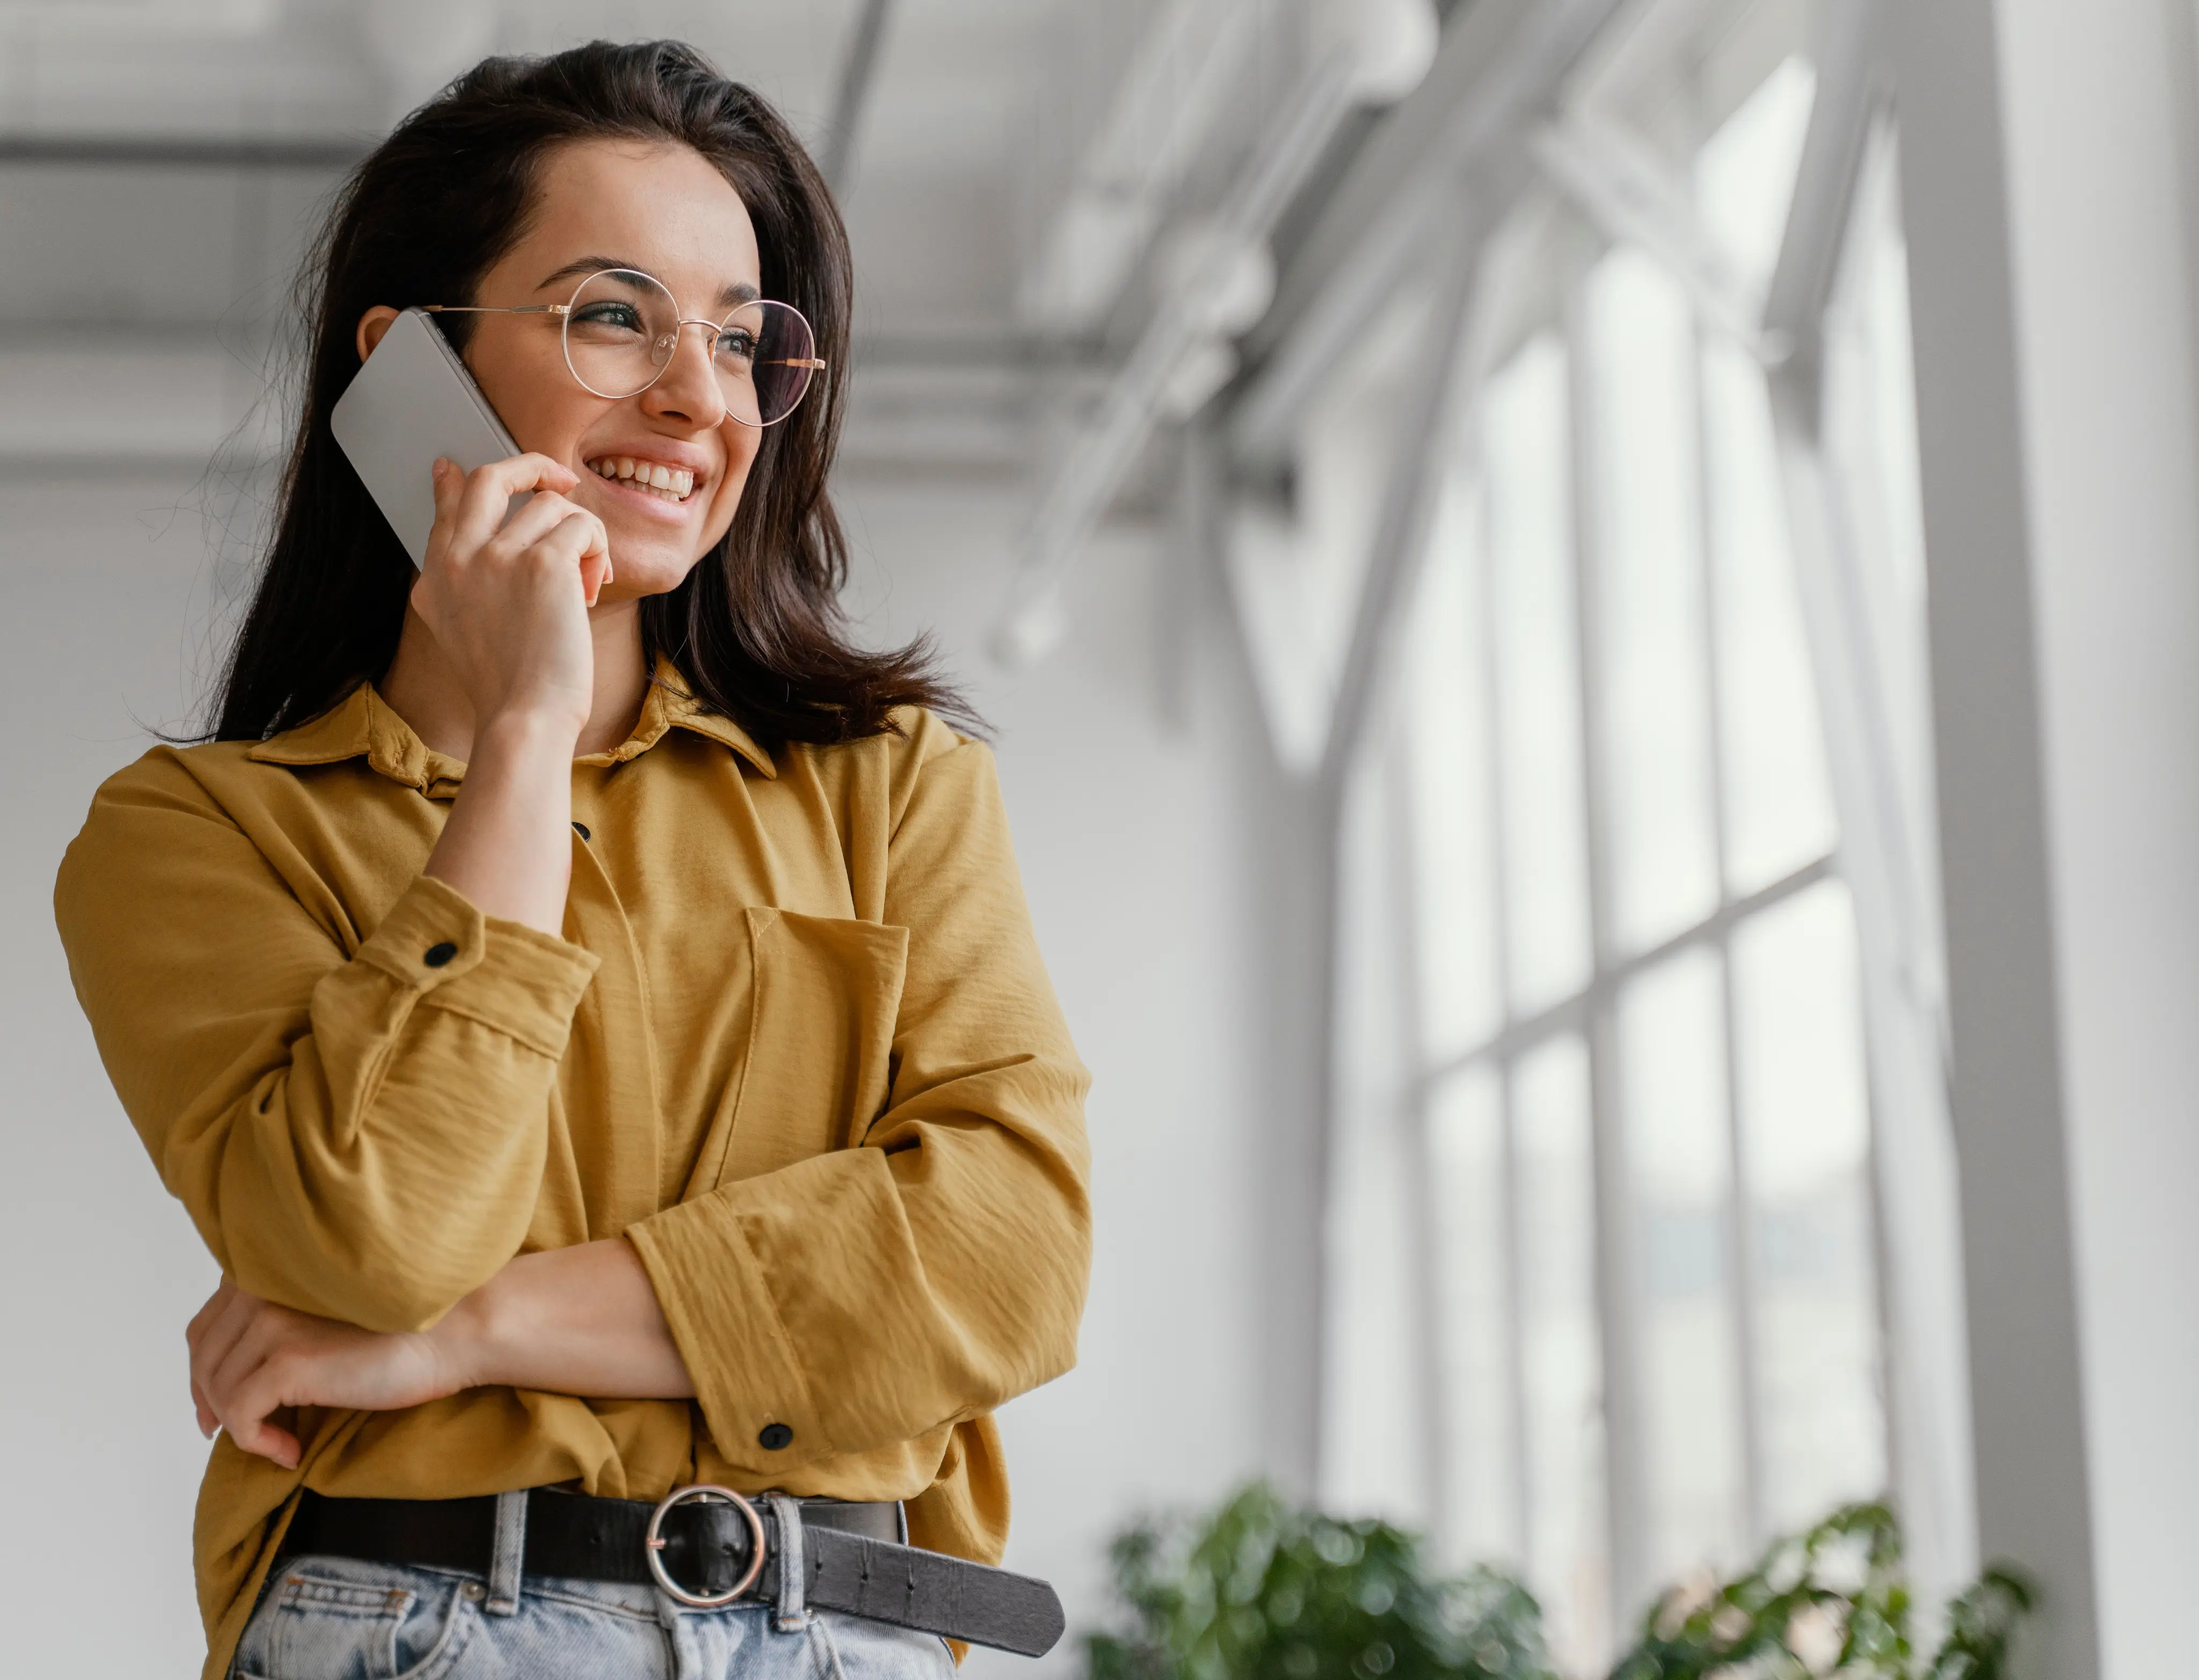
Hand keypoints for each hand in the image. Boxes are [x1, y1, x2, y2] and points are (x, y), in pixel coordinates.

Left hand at [186, 1281, 470, 1469]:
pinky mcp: (287, 1361)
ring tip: (281, 1443)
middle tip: (233, 1436)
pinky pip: (241, 1416)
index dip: (203, 1372)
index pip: (205, 1327)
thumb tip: (231, 1377)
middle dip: (211, 1403)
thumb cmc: (404, 1328)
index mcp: (271, 1274)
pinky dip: (256, 1443)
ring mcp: (273, 1322)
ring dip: (240, 1427)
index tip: (216, 1408)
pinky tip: (290, 1451)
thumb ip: (282, 1321)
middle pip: (203, 1359)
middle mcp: (263, 1290)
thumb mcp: (327, 1315)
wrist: (456, 1331)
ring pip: (219, 1391)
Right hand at [414, 454, 611, 737]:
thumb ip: (457, 577)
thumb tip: (460, 534)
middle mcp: (460, 559)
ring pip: (552, 505)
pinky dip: (597, 551)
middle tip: (561, 479)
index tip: (454, 468)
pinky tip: (592, 587)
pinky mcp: (541, 563)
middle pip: (491, 478)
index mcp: (437, 576)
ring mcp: (497, 556)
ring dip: (581, 537)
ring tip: (584, 581)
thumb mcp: (458, 627)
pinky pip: (581, 526)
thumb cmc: (506, 683)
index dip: (456, 480)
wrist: (524, 717)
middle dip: (532, 467)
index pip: (448, 506)